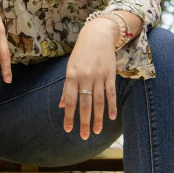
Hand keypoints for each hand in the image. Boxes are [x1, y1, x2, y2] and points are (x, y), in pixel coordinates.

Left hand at [59, 20, 117, 138]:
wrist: (97, 35)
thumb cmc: (81, 54)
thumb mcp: (70, 68)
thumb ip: (67, 87)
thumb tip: (62, 105)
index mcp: (71, 76)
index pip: (70, 100)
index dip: (69, 116)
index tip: (68, 130)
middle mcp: (85, 77)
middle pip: (84, 104)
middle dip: (84, 122)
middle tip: (84, 136)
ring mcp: (99, 76)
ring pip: (98, 101)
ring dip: (98, 118)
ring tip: (97, 131)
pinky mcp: (110, 74)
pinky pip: (111, 93)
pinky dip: (111, 106)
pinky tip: (111, 117)